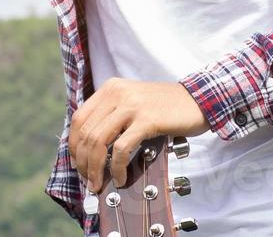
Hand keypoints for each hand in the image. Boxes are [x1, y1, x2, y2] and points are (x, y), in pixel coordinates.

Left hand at [70, 78, 207, 193]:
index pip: (79, 118)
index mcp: (111, 88)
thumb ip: (112, 116)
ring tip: (99, 183)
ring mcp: (131, 105)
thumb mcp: (133, 102)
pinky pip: (121, 148)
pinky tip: (121, 177)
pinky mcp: (146, 120)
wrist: (198, 100)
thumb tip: (90, 148)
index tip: (78, 164)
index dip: (73, 145)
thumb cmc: (166, 108)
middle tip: (88, 180)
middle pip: (85, 132)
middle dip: (82, 162)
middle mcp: (117, 93)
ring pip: (98, 141)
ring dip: (95, 168)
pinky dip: (116, 167)